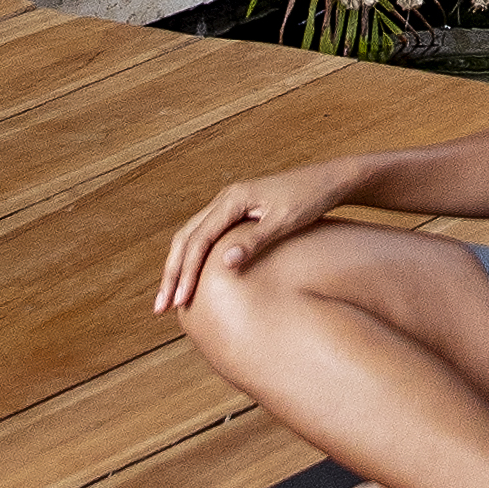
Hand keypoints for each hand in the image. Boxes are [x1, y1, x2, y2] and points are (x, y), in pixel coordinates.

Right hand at [154, 161, 360, 315]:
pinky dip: (192, 257)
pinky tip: (192, 277)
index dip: (186, 272)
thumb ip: (255, 241)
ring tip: (170, 297)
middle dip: (171, 273)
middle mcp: (225, 199)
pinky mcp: (236, 212)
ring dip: (178, 266)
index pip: (198, 240)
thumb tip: (224, 263)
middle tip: (160, 307)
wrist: (328, 180)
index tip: (179, 301)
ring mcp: (229, 204)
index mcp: (233, 199)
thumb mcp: (284, 221)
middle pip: (185, 238)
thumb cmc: (310, 199)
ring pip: (191, 236)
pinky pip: (204, 236)